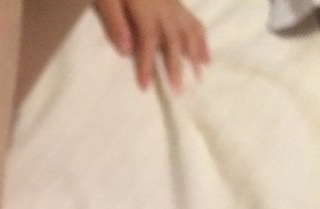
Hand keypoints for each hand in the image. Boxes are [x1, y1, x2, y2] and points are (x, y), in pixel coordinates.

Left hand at [93, 0, 210, 92]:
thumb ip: (114, 21)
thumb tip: (125, 49)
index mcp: (144, 6)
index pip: (148, 37)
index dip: (147, 62)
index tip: (145, 86)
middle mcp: (163, 5)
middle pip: (173, 37)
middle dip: (176, 65)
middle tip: (178, 90)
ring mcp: (172, 3)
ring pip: (187, 29)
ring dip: (194, 54)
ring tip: (199, 76)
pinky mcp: (175, 3)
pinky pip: (192, 21)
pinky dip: (201, 39)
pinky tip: (205, 56)